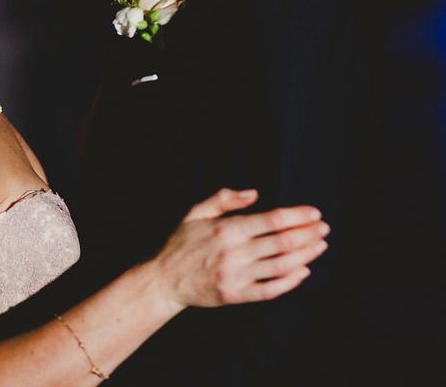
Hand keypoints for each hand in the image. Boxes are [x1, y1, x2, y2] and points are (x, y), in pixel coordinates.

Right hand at [152, 188, 328, 309]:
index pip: (272, 220)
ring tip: (321, 246)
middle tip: (324, 228)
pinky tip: (303, 271)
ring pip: (281, 265)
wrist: (164, 280)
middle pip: (282, 242)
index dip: (298, 215)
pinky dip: (290, 282)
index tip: (314, 212)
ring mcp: (237, 276)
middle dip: (308, 233)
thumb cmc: (180, 244)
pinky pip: (270, 289)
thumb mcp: (195, 212)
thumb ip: (223, 199)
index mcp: (226, 229)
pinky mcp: (236, 295)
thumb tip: (254, 193)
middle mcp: (234, 253)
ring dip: (306, 255)